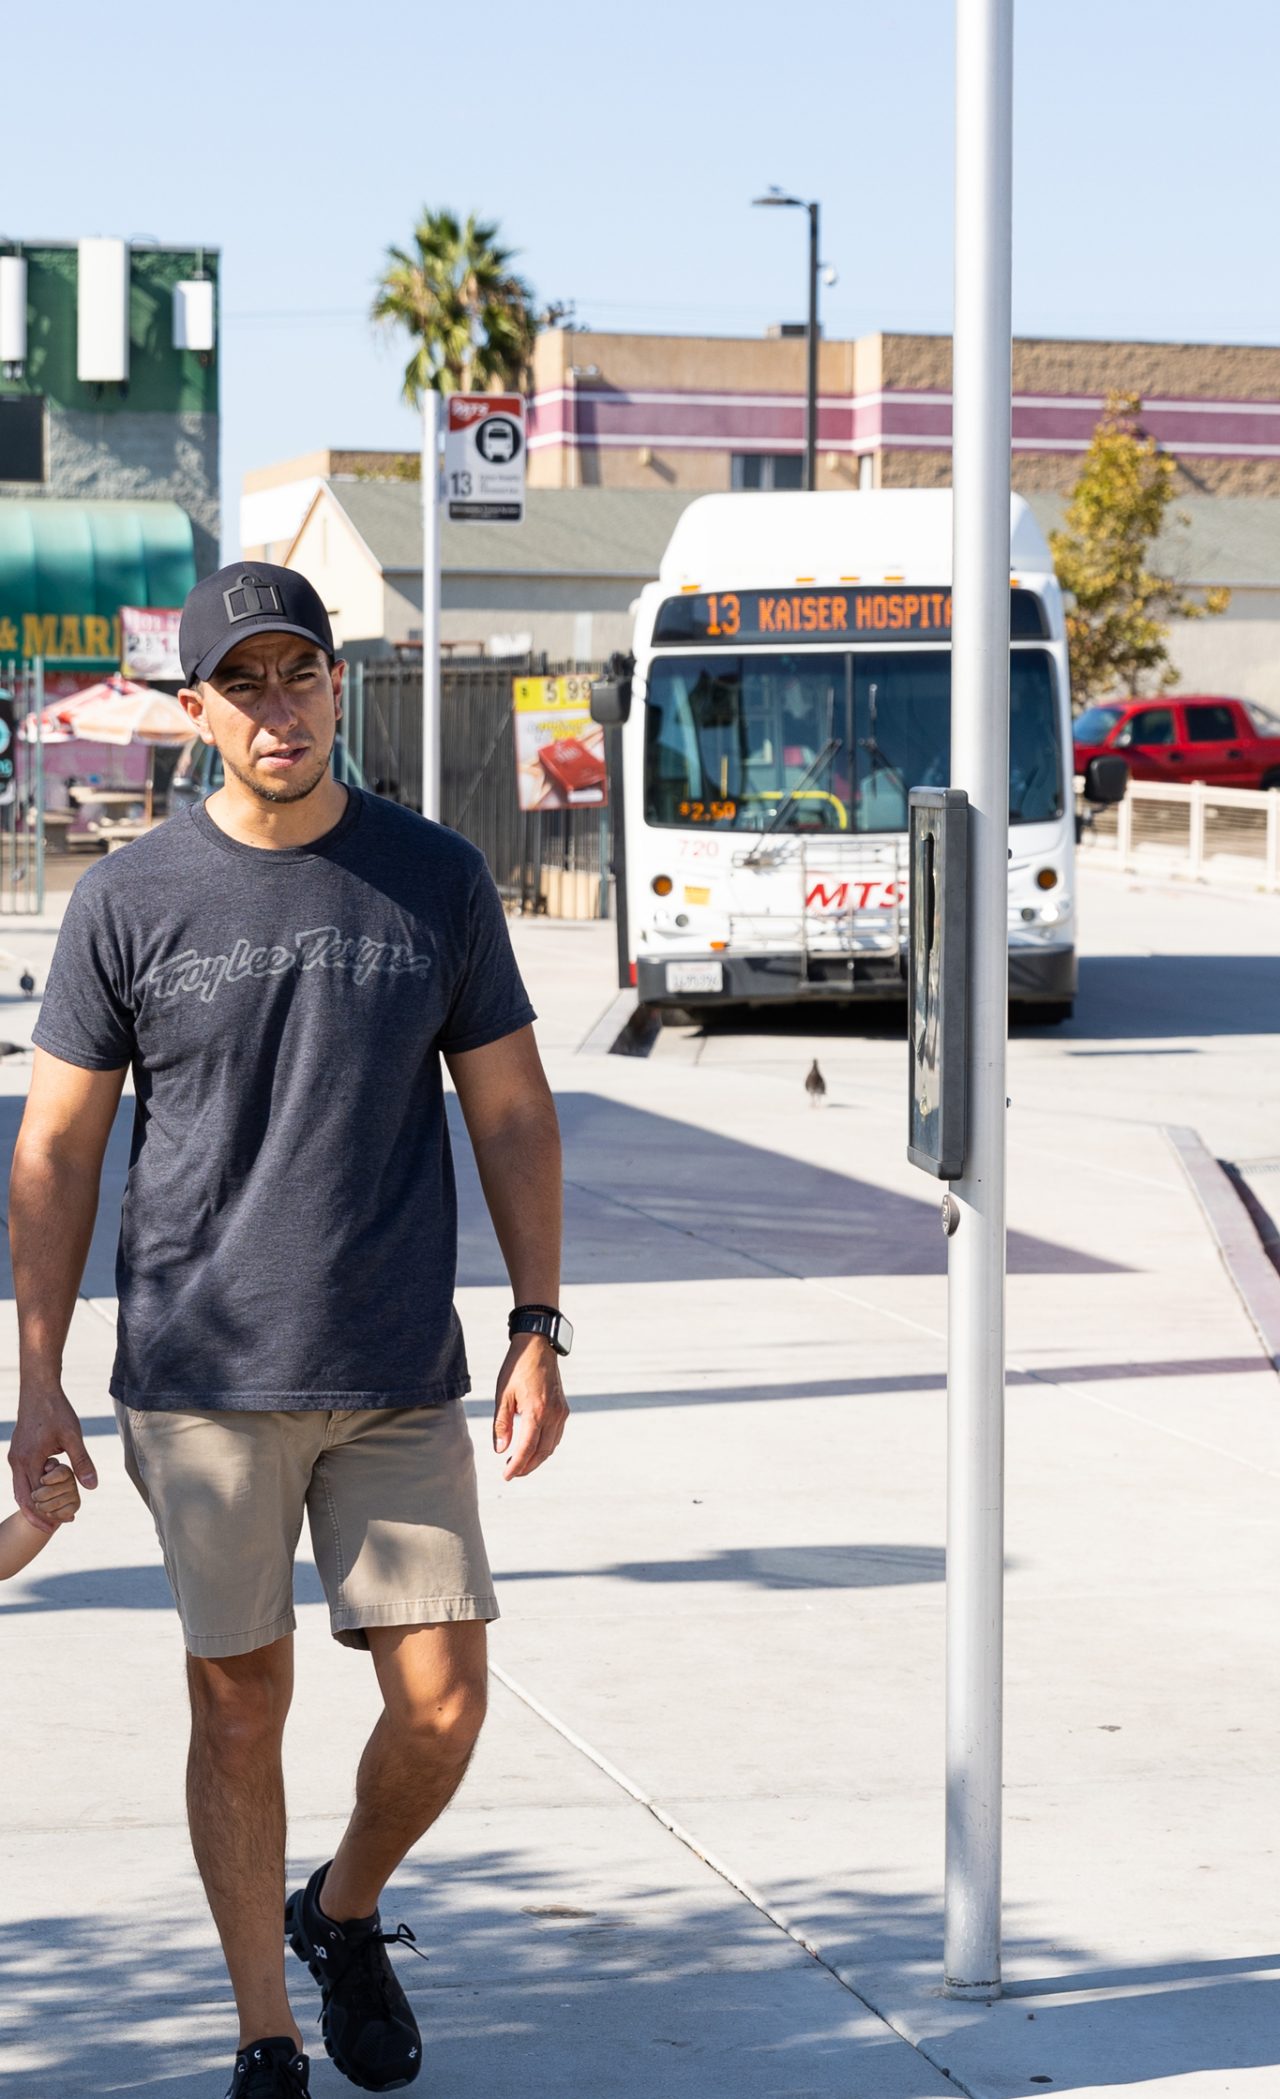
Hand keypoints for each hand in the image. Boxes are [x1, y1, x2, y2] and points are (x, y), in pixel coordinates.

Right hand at [8, 1384, 96, 1533]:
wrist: (38, 1390)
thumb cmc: (56, 1411)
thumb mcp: (73, 1437)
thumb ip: (82, 1462)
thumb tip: (92, 1487)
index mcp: (28, 1460)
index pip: (35, 1497)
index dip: (47, 1512)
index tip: (62, 1522)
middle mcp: (17, 1461)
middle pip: (23, 1498)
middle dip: (37, 1515)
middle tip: (54, 1527)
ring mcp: (15, 1456)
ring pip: (20, 1489)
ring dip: (34, 1503)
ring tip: (51, 1515)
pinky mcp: (18, 1451)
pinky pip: (22, 1478)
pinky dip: (32, 1489)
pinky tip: (47, 1493)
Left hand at [493, 1334, 568, 1479]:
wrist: (538, 1346)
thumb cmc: (517, 1368)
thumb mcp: (503, 1395)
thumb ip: (501, 1424)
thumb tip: (500, 1450)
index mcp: (536, 1411)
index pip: (526, 1448)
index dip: (516, 1466)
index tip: (506, 1476)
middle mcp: (553, 1415)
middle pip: (542, 1452)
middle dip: (527, 1467)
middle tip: (511, 1473)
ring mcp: (561, 1412)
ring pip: (551, 1446)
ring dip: (536, 1458)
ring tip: (519, 1463)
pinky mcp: (564, 1409)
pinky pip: (556, 1436)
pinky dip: (545, 1446)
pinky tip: (533, 1447)